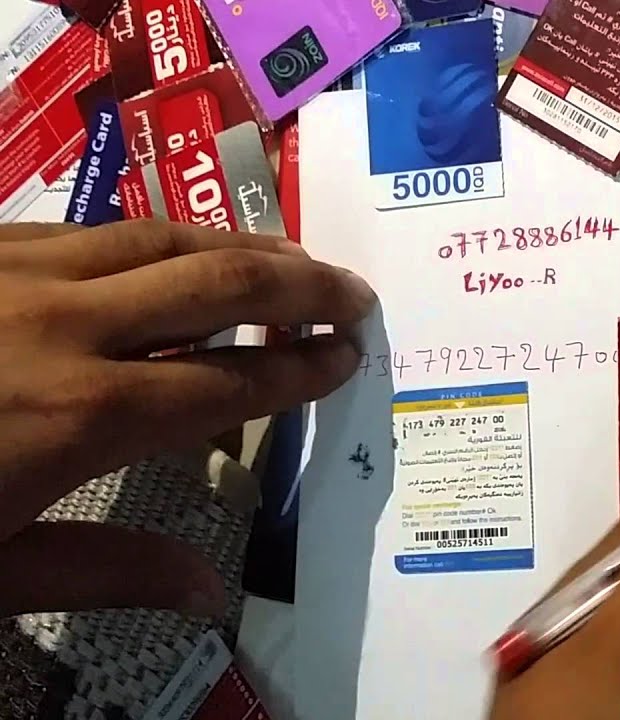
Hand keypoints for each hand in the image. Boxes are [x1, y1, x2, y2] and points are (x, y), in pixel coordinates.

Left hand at [0, 221, 374, 617]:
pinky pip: (92, 229)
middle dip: (301, 286)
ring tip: (290, 256)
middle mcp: (67, 321)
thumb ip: (105, 569)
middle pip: (216, 284)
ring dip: (239, 246)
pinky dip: (157, 239)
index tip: (348, 356)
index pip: (229, 381)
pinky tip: (175, 250)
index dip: (301, 369)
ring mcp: (20, 269)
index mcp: (82, 413)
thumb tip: (210, 593)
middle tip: (353, 291)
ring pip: (160, 238)